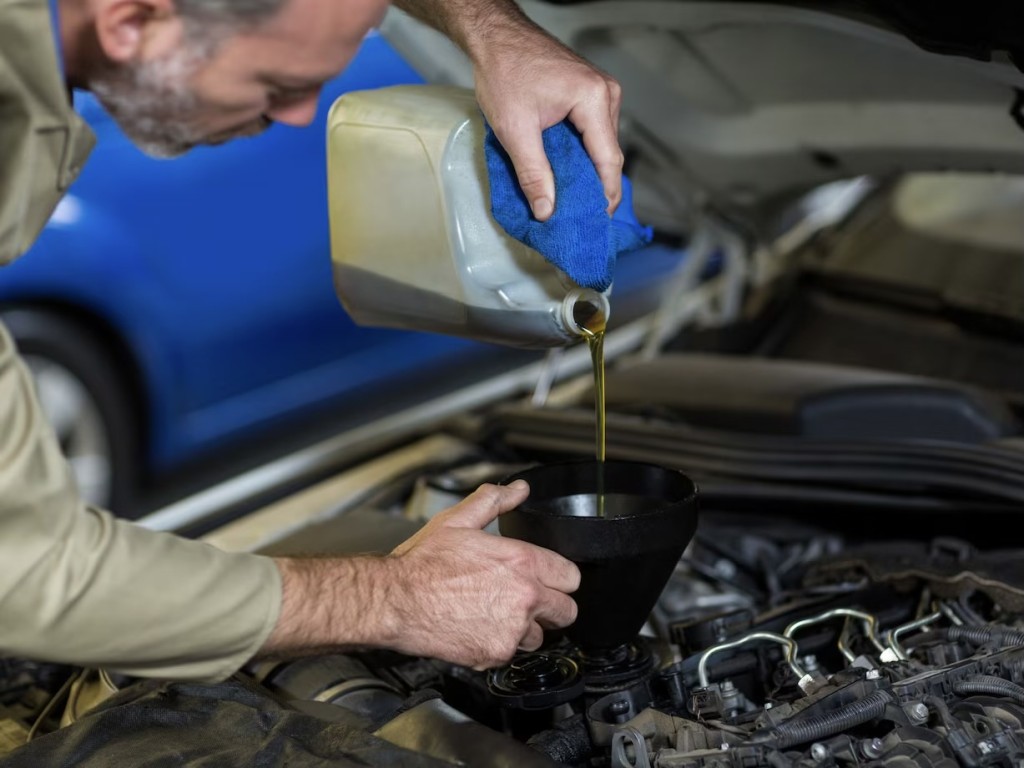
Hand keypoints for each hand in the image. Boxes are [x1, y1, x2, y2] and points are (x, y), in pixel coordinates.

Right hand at [386, 480, 579, 669]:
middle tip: (529, 601)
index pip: (571, 577)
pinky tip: (479, 627)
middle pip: (566, 611)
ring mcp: (511, 629)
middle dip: (551, 606)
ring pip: (540, 637)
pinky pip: (512, 653)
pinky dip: (499, 645)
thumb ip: (495, 501)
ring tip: (497, 614)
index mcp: (521, 562)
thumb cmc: (422, 564)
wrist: (395, 601)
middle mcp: (524, 597)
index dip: (559, 577)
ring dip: (525, 629)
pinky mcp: (496, 654)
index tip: (548, 579)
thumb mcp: (458, 520)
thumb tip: (518, 490)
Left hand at [472, 23, 623, 221]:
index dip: (604, 196)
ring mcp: (600, 92)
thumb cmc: (503, 71)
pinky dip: (580, 154)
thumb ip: (533, 174)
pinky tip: (565, 172)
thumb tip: (547, 211)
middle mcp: (606, 94)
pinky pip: (592, 132)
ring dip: (586, 171)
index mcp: (595, 100)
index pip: (609, 160)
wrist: (494, 36)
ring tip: (569, 199)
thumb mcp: (515, 129)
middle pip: (608, 154)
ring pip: (600, 144)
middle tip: (578, 217)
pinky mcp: (589, 93)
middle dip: (594, 187)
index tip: (595, 222)